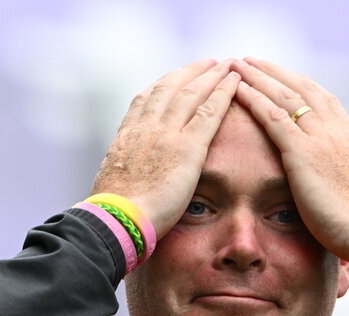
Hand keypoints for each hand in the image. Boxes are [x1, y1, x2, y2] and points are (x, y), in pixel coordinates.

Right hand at [92, 59, 240, 237]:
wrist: (116, 219)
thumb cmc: (113, 215)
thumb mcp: (114, 185)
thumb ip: (126, 174)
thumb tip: (127, 182)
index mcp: (127, 136)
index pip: (145, 100)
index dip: (164, 86)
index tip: (175, 78)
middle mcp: (145, 127)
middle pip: (170, 88)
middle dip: (190, 72)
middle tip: (208, 62)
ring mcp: (166, 134)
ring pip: (192, 93)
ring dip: (211, 76)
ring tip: (228, 65)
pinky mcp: (188, 148)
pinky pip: (209, 112)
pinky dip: (224, 93)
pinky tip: (236, 83)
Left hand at [233, 58, 348, 263]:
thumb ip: (340, 174)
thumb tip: (333, 180)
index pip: (323, 100)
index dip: (300, 85)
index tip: (283, 76)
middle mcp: (336, 131)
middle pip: (303, 89)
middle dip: (276, 72)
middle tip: (253, 60)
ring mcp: (321, 139)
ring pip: (285, 96)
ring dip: (260, 77)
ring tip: (239, 64)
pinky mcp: (303, 154)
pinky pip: (274, 118)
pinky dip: (255, 99)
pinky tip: (239, 90)